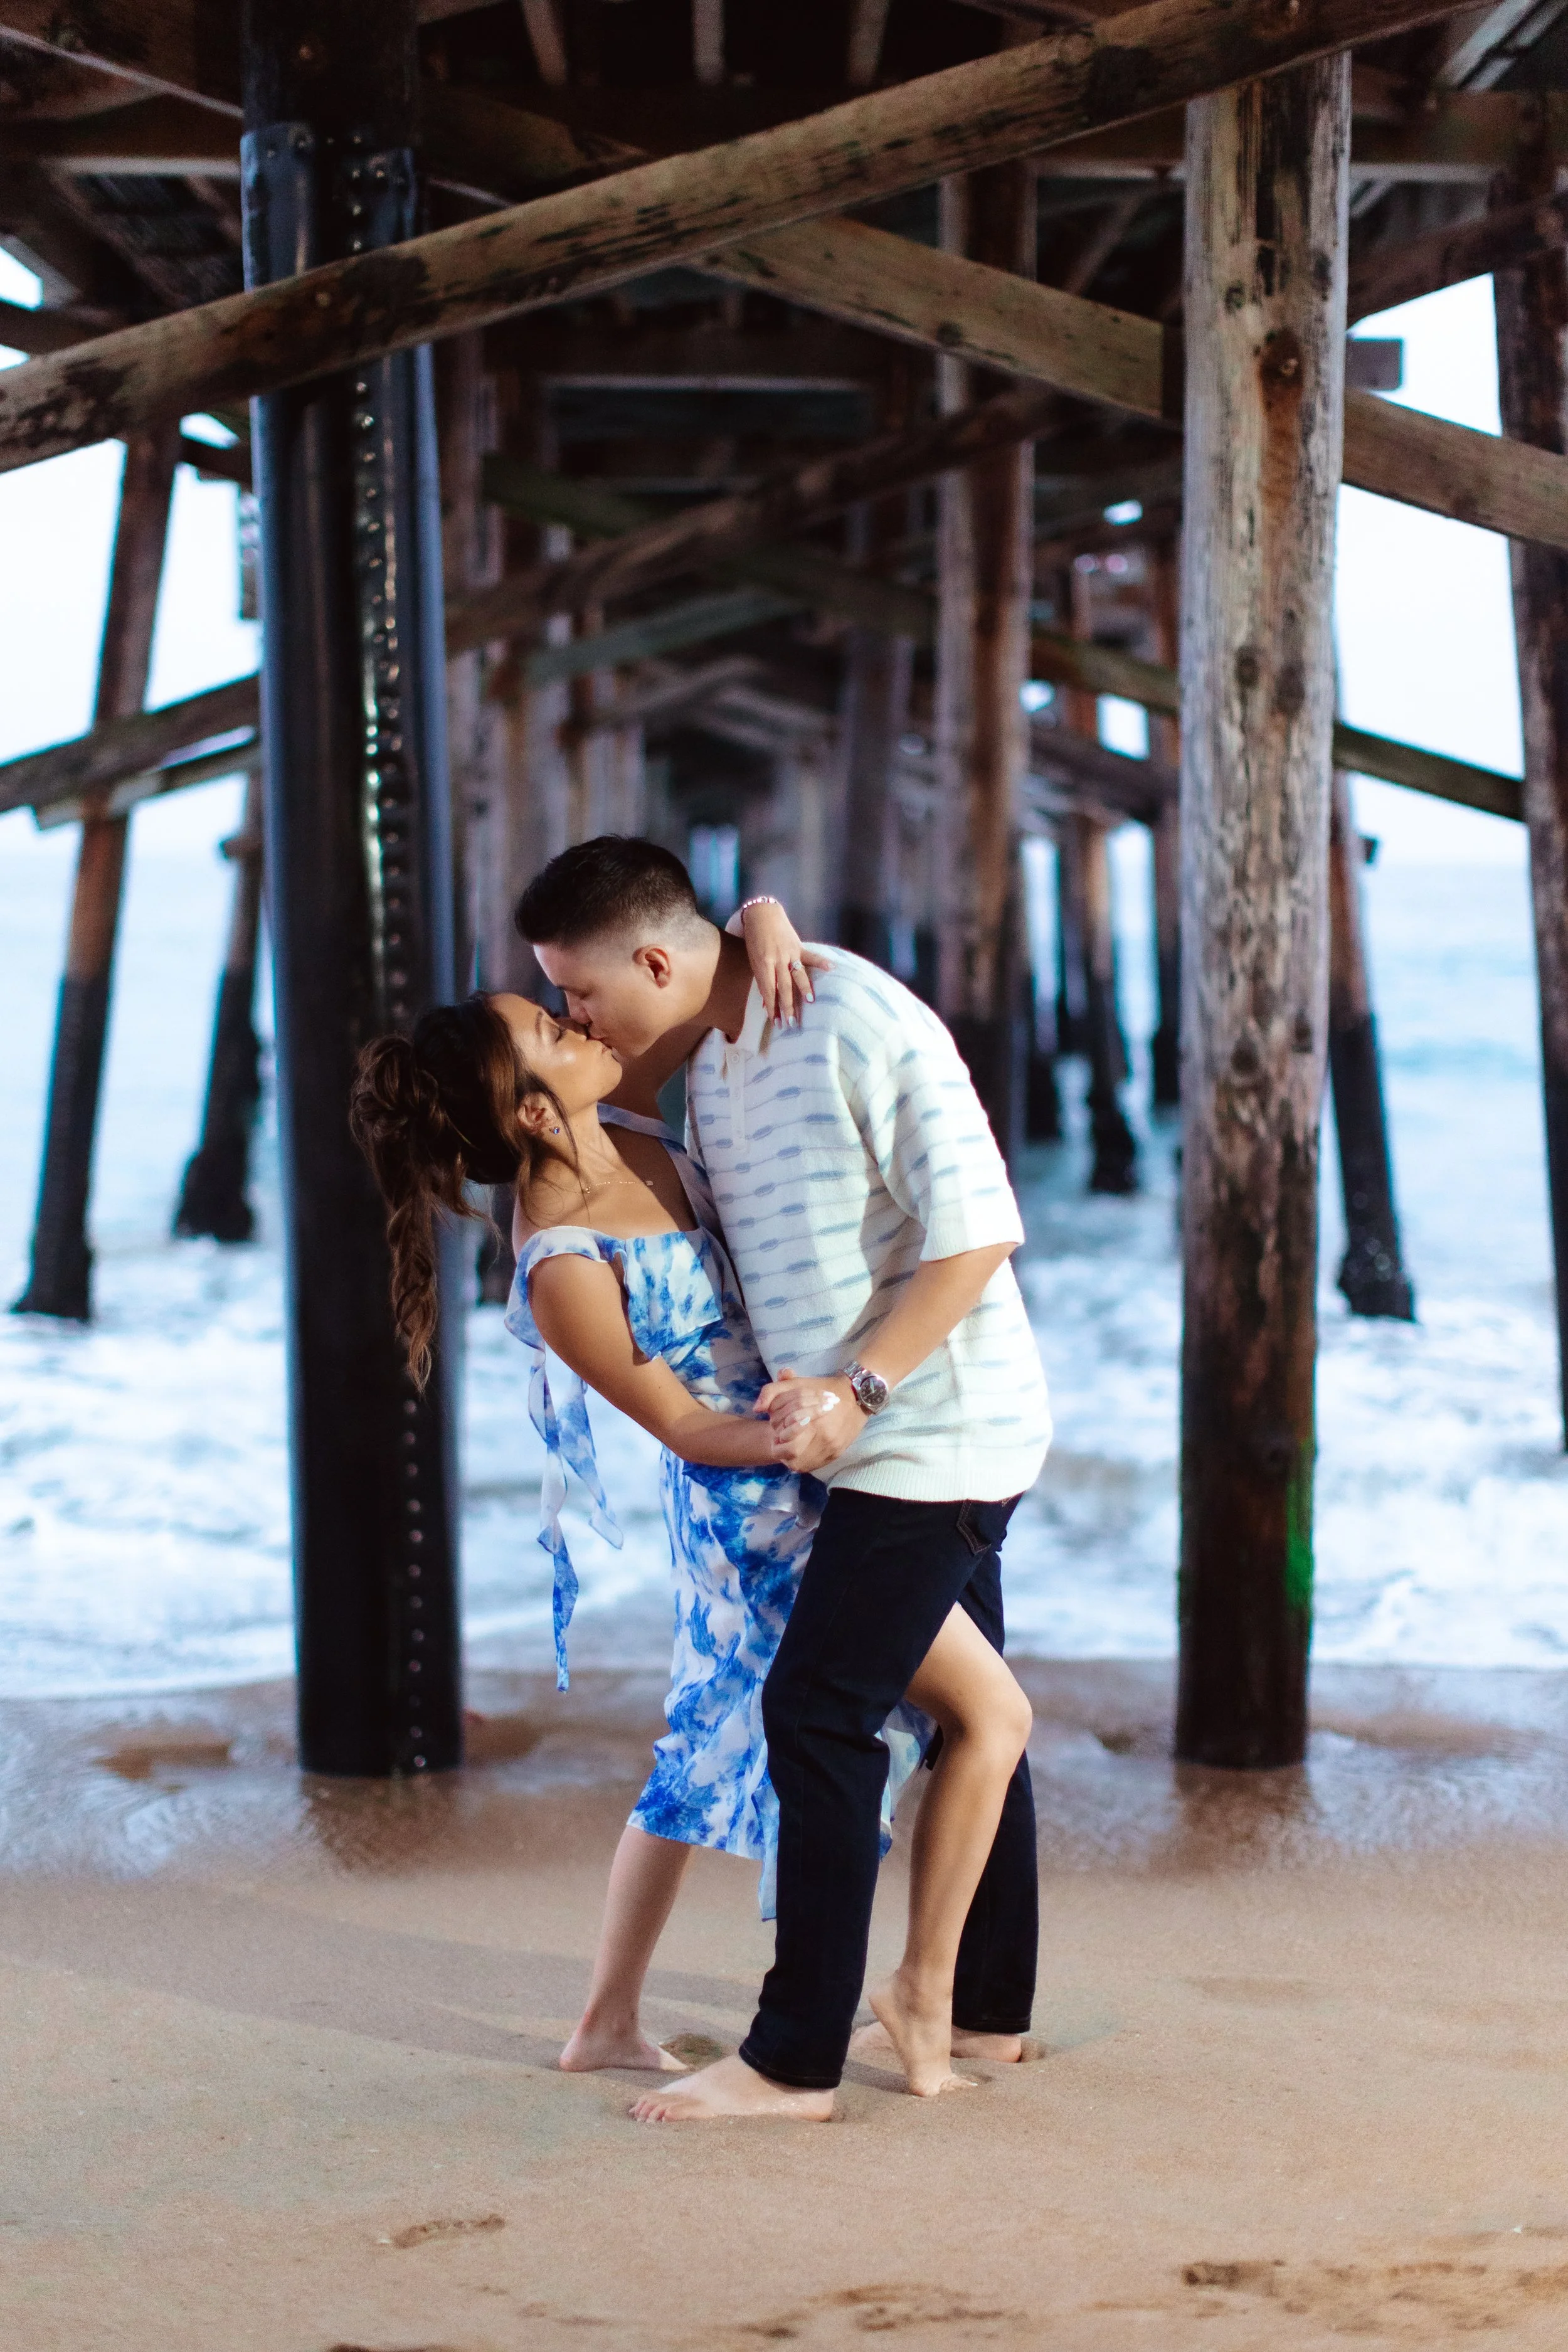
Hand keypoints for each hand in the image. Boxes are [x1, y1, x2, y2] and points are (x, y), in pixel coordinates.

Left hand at [733, 900, 831, 1026]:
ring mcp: (789, 952)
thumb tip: (767, 1002)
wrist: (762, 913)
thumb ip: (762, 979)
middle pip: (784, 986)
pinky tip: (831, 968)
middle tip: (791, 1022)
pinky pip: (811, 955)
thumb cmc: (754, 940)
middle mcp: (777, 959)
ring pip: (797, 974)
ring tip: (811, 1001)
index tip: (775, 1022)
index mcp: (763, 964)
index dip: (772, 1007)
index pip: (768, 990)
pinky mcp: (798, 945)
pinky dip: (821, 961)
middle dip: (787, 1005)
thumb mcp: (754, 960)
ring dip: (804, 988)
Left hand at [756, 1372, 866, 1471]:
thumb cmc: (822, 1388)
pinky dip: (807, 1461)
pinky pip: (816, 1465)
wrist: (856, 1395)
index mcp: (812, 1421)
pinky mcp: (838, 1453)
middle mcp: (824, 1438)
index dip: (777, 1442)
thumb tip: (757, 1409)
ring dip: (794, 1459)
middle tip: (782, 1443)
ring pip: (804, 1465)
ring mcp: (832, 1448)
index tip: (777, 1435)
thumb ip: (771, 1392)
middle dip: (784, 1452)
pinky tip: (804, 1450)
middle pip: (794, 1457)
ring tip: (792, 1447)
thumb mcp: (795, 1384)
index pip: (786, 1444)